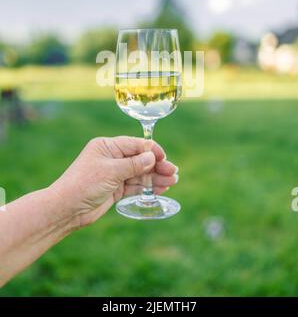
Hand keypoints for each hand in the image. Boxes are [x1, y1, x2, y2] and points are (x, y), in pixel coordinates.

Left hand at [50, 136, 177, 227]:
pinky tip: (161, 189)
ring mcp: (113, 174)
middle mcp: (111, 158)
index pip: (135, 144)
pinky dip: (148, 187)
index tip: (165, 158)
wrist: (66, 209)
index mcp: (107, 146)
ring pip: (140, 173)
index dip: (151, 150)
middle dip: (157, 165)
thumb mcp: (111, 171)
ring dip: (155, 177)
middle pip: (140, 159)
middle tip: (174, 172)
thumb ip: (133, 164)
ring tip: (172, 181)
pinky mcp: (115, 189)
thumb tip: (152, 157)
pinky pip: (135, 185)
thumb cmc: (84, 184)